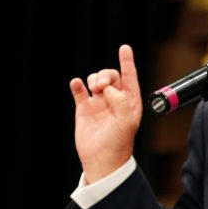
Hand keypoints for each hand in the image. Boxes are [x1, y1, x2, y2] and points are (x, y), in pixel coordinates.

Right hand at [70, 45, 141, 182]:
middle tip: (101, 85)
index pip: (129, 77)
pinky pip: (79, 91)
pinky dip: (77, 85)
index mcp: (130, 101)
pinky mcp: (84, 109)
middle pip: (111, 75)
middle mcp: (115, 99)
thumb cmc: (119, 142)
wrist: (102, 160)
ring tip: (94, 88)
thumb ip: (120, 101)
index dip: (127, 62)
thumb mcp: (126, 121)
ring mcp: (99, 103)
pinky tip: (77, 84)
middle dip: (106, 75)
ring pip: (95, 80)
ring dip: (94, 78)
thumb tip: (108, 88)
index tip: (124, 48)